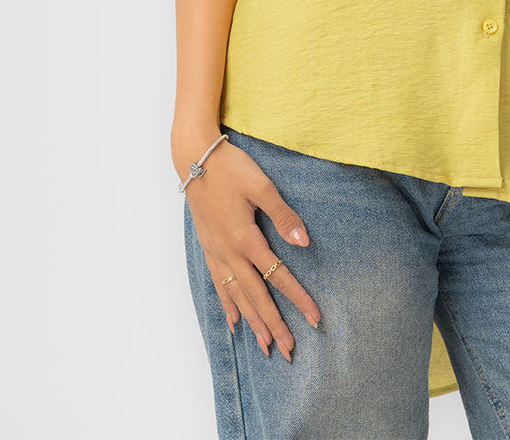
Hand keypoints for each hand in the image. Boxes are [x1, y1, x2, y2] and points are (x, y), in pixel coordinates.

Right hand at [179, 137, 321, 361]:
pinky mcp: (208, 247)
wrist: (195, 158)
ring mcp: (216, 252)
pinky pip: (219, 284)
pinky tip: (234, 321)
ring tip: (264, 346)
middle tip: (289, 351)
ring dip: (253, 321)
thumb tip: (304, 242)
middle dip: (274, 324)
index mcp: (246, 238)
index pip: (278, 276)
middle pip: (256, 296)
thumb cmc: (231, 168)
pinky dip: (228, 305)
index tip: (315, 318)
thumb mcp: (261, 186)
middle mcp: (230, 252)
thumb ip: (283, 215)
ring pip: (237, 296)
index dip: (298, 298)